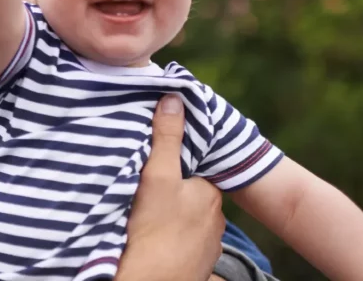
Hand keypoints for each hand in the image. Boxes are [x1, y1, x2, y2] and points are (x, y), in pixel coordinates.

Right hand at [116, 94, 225, 280]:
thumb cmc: (152, 230)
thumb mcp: (156, 176)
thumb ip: (166, 138)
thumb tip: (174, 98)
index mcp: (209, 195)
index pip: (194, 170)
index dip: (175, 165)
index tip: (156, 165)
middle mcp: (216, 221)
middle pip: (191, 196)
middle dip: (175, 193)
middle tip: (146, 191)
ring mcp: (208, 247)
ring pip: (188, 221)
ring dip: (173, 218)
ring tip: (147, 215)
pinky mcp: (197, 267)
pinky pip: (184, 244)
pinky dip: (172, 240)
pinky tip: (153, 238)